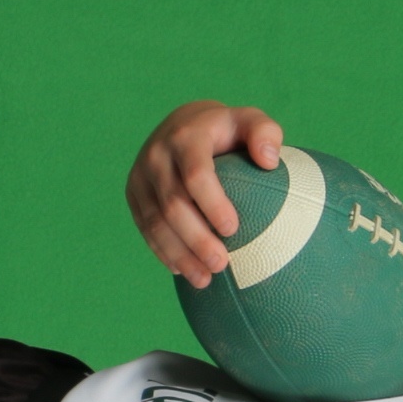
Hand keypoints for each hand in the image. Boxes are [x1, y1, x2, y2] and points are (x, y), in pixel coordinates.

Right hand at [126, 100, 283, 287]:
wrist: (182, 124)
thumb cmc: (227, 130)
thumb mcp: (250, 121)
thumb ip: (266, 133)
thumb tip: (269, 161)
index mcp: (186, 137)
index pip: (196, 175)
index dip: (213, 205)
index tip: (233, 230)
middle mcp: (157, 155)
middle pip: (173, 205)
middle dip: (196, 239)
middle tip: (222, 264)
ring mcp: (141, 175)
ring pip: (155, 223)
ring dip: (179, 254)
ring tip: (205, 280)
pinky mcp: (134, 193)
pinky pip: (145, 228)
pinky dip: (164, 252)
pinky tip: (184, 271)